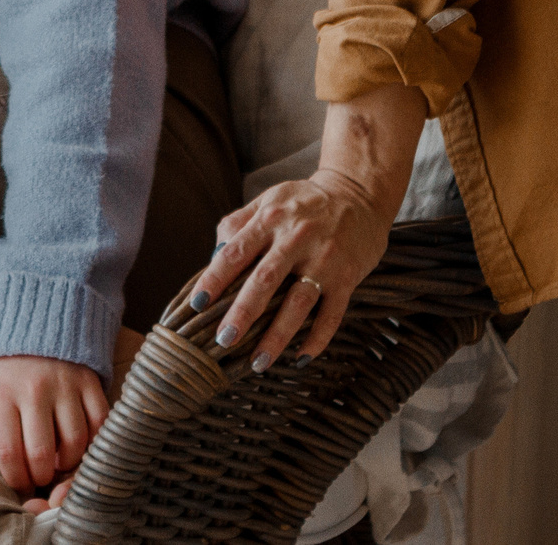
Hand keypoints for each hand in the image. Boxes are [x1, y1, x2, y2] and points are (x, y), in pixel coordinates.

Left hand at [0, 355, 107, 504]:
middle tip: (43, 476)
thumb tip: (26, 486)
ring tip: (60, 459)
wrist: (39, 326)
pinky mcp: (90, 382)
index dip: (17, 479)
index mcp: (3, 395)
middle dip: (43, 477)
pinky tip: (81, 444)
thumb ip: (8, 438)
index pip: (8, 452)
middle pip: (42, 453)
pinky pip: (99, 425)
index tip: (22, 484)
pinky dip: (92, 443)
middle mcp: (34, 389)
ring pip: (74, 443)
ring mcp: (65, 385)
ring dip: (68, 463)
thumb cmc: (14, 378)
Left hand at [188, 168, 391, 373]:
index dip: (214, 278)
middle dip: (242, 313)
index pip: (236, 251)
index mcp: (271, 218)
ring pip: (298, 303)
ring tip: (258, 362)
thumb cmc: (305, 203)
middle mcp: (296, 238)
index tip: (198, 304)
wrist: (359, 195)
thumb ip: (239, 222)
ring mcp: (324, 259)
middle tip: (224, 340)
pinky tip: (301, 358)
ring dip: (277, 336)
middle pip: (265, 280)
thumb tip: (213, 254)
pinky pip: (332, 314)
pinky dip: (317, 338)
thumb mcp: (270, 199)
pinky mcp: (348, 276)